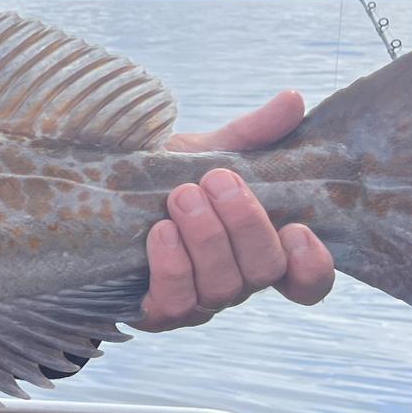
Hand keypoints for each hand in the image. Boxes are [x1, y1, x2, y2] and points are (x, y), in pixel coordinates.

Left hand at [137, 91, 335, 331]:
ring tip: (183, 195)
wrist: (99, 198)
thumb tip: (292, 99)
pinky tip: (161, 231)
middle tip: (217, 180)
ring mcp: (198, 302)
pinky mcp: (157, 313)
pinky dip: (172, 265)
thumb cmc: (164, 180)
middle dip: (246, 224)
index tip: (298, 229)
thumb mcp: (206, 153)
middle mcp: (236, 281)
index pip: (306, 279)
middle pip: (264, 271)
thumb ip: (250, 134)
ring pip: (222, 288)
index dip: (312, 265)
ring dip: (207, 238)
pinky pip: (175, 302)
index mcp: (258, 248)